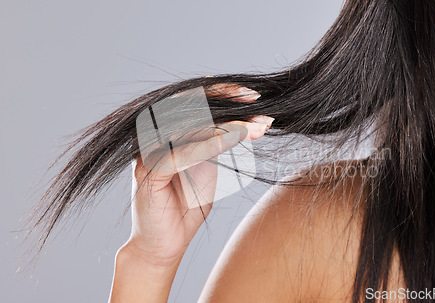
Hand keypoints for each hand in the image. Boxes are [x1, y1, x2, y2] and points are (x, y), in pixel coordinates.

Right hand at [122, 84, 273, 265]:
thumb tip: (243, 118)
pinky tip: (233, 140)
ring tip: (257, 127)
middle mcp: (153, 134)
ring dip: (227, 125)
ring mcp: (148, 151)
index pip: (192, 100)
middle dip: (227, 102)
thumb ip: (215, 140)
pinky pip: (180, 153)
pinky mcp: (147, 172)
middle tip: (258, 103)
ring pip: (187, 126)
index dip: (222, 93)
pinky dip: (208, 145)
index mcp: (165, 129)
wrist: (167, 244)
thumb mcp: (207, 165)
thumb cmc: (187, 204)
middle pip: (189, 106)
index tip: (254, 96)